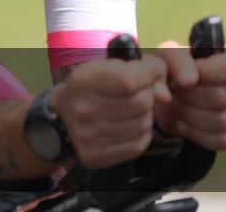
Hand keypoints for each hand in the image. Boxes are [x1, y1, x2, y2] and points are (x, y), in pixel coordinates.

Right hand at [49, 55, 170, 168]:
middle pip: (140, 103)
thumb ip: (140, 71)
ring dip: (145, 114)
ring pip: (144, 124)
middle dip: (147, 94)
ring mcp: (90, 137)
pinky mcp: (98, 157)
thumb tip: (166, 96)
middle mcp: (84, 110)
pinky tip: (128, 125)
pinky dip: (141, 133)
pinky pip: (139, 144)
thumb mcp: (104, 68)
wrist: (59, 120)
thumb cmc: (87, 88)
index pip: (129, 79)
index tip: (151, 70)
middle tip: (137, 92)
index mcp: (82, 81)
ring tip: (130, 109)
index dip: (149, 74)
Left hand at [153, 41, 225, 150]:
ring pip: (222, 121)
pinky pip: (223, 140)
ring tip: (177, 106)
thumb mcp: (168, 56)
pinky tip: (183, 123)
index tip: (183, 77)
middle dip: (190, 97)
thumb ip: (176, 60)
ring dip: (190, 116)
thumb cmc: (174, 71)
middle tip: (175, 93)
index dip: (205, 74)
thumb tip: (188, 80)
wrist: (170, 96)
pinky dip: (197, 134)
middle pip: (222, 97)